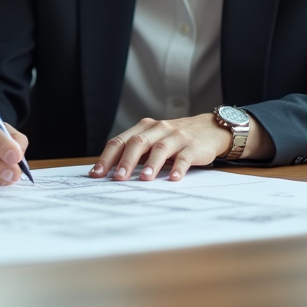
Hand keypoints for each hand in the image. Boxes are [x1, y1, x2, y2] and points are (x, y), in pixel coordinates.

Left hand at [89, 114, 234, 181]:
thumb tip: (111, 173)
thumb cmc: (175, 139)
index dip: (107, 157)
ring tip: (144, 179)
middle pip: (138, 142)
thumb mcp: (153, 140)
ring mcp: (176, 136)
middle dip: (126, 161)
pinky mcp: (193, 146)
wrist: (210, 129)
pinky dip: (178, 168)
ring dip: (151, 164)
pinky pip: (184, 157)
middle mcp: (158, 129)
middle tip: (118, 178)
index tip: (97, 174)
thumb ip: (136, 152)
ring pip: (160, 148)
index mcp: (144, 128)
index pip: (120, 141)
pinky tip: (173, 179)